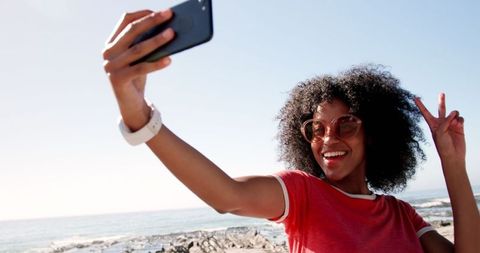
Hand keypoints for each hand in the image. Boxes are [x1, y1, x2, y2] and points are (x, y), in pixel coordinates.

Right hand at [102, 9, 174, 128]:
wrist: (129, 104)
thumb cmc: (137, 76)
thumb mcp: (140, 58)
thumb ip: (147, 44)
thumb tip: (168, 29)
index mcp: (111, 43)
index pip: (125, 21)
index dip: (142, 14)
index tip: (159, 11)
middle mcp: (108, 52)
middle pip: (132, 31)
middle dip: (152, 21)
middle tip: (169, 14)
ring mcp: (111, 66)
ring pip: (138, 49)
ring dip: (157, 40)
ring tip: (172, 34)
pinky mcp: (118, 79)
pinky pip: (141, 68)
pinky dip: (156, 64)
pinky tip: (169, 59)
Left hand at [414, 93, 465, 160]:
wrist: (453, 156)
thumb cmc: (443, 146)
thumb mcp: (440, 132)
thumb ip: (446, 121)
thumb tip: (454, 113)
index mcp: (432, 125)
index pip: (425, 113)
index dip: (420, 105)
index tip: (415, 98)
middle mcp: (441, 123)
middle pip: (441, 109)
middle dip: (442, 101)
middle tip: (442, 93)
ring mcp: (451, 124)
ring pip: (454, 113)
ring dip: (454, 115)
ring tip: (454, 122)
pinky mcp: (459, 127)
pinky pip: (460, 118)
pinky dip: (460, 120)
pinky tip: (459, 125)